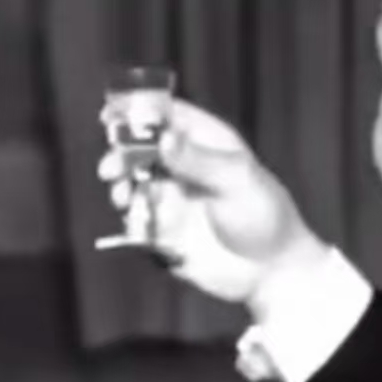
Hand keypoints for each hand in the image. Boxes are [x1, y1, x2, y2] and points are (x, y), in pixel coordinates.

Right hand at [97, 99, 325, 311]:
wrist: (269, 271)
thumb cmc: (264, 216)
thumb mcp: (236, 181)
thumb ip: (197, 160)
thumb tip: (163, 138)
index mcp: (205, 143)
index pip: (166, 115)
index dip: (137, 111)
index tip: (112, 116)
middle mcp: (183, 167)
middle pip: (139, 149)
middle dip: (120, 156)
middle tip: (112, 169)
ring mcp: (172, 198)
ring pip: (132, 184)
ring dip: (121, 188)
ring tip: (123, 199)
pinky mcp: (163, 229)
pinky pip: (135, 219)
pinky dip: (131, 220)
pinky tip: (139, 226)